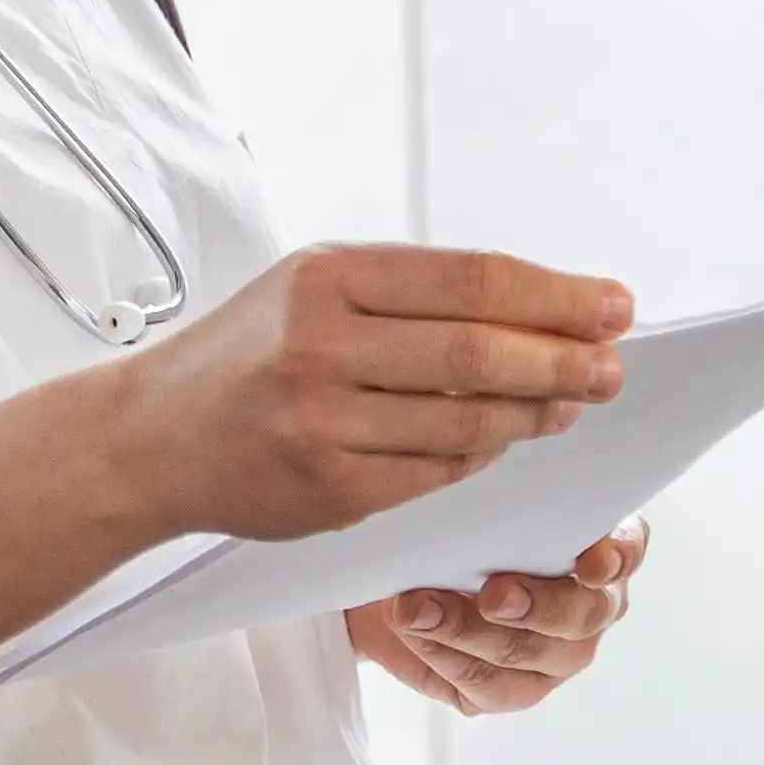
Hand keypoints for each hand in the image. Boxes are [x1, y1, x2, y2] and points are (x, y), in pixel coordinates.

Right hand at [103, 245, 631, 542]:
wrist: (148, 438)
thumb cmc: (247, 353)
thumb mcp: (310, 287)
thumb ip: (407, 291)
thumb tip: (535, 303)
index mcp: (327, 275)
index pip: (471, 279)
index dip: (556, 295)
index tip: (615, 307)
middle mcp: (321, 344)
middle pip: (478, 352)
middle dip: (563, 361)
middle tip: (612, 370)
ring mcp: (322, 422)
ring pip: (466, 421)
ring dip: (534, 414)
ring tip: (570, 405)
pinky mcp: (329, 489)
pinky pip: (435, 474)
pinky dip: (481, 456)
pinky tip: (504, 440)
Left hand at [356, 523, 646, 716]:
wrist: (404, 575)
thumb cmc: (458, 526)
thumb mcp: (476, 498)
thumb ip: (500, 499)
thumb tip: (488, 493)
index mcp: (600, 548)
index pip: (627, 549)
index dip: (615, 557)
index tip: (591, 563)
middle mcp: (591, 605)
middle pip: (582, 614)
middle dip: (535, 605)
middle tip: (492, 594)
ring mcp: (557, 655)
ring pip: (528, 653)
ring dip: (467, 631)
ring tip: (415, 608)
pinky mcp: (514, 690)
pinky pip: (488, 686)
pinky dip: (444, 656)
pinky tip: (413, 632)